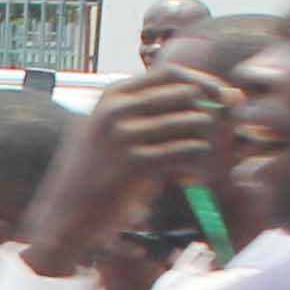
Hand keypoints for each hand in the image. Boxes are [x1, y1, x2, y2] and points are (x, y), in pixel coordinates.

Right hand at [18, 66, 230, 273]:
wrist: (62, 215)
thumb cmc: (92, 176)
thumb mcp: (107, 133)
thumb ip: (143, 114)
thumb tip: (197, 104)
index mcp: (112, 94)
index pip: (170, 74)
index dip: (203, 82)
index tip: (225, 97)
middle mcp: (117, 107)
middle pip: (185, 92)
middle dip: (214, 108)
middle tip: (227, 128)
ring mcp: (123, 133)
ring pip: (190, 122)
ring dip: (208, 140)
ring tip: (209, 159)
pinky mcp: (133, 162)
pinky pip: (183, 152)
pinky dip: (196, 165)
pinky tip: (195, 179)